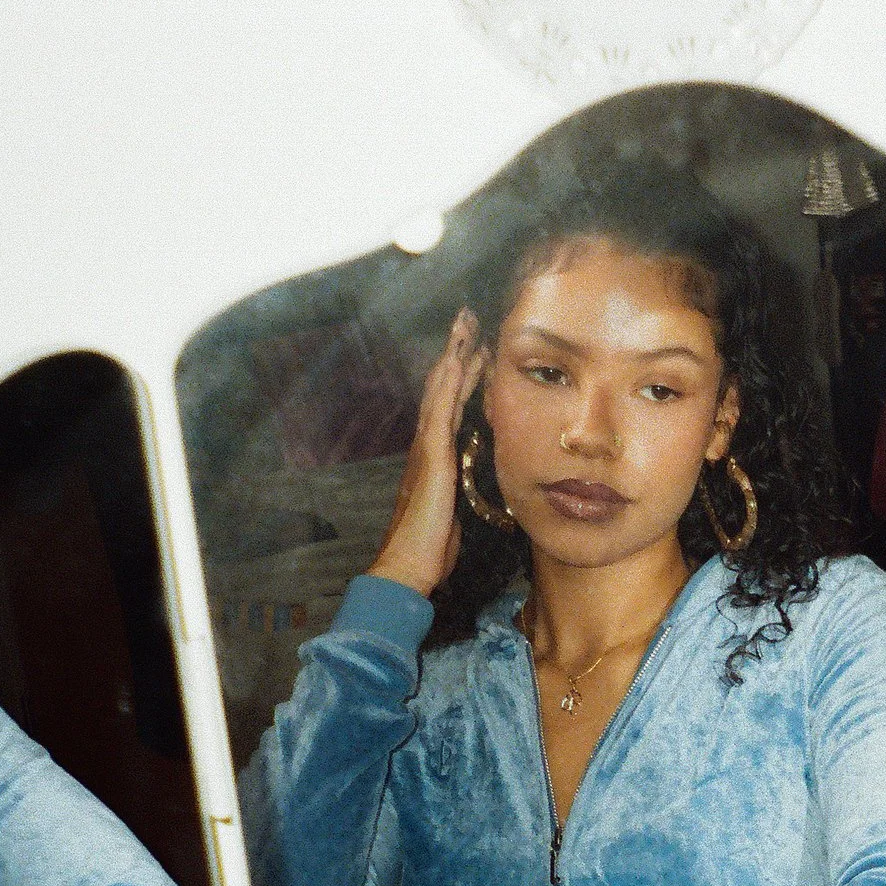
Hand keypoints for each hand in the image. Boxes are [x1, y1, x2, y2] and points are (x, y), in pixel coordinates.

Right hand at [369, 309, 489, 597]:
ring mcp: (427, 449)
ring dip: (453, 356)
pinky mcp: (432, 458)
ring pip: (440, 390)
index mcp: (436, 456)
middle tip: (467, 318)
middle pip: (442, 387)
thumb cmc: (429, 547)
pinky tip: (456, 361)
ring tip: (465, 325)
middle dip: (456, 352)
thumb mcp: (452, 512)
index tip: (478, 348)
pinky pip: (440, 412)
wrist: (408, 566)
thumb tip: (468, 484)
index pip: (450, 405)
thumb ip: (457, 491)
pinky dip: (447, 384)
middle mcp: (427, 445)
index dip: (463, 375)